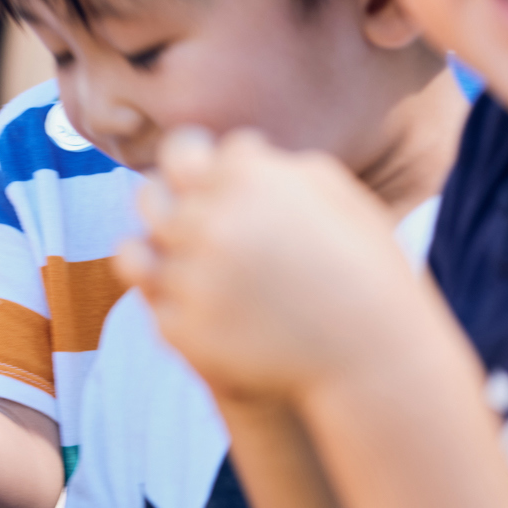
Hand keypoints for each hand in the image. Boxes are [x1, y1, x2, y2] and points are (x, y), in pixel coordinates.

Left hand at [115, 128, 425, 402]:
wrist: (373, 358)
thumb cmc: (366, 272)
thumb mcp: (338, 197)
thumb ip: (282, 166)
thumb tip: (239, 153)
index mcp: (246, 180)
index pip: (184, 149)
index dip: (197, 164)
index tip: (209, 179)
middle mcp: (209, 222)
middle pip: (150, 195)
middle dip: (167, 202)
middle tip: (182, 214)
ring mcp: (190, 278)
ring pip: (135, 250)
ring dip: (152, 249)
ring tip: (173, 257)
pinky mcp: (182, 330)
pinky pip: (151, 303)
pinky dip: (168, 300)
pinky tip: (192, 300)